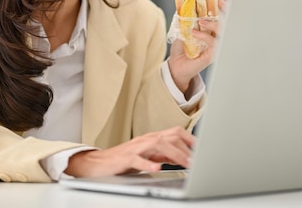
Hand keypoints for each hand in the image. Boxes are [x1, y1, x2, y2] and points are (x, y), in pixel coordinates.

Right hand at [64, 126, 194, 177]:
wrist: (98, 163)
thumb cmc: (123, 160)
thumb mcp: (148, 156)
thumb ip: (164, 154)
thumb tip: (182, 156)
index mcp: (152, 138)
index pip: (175, 132)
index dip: (190, 140)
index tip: (203, 150)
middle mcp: (145, 139)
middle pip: (170, 136)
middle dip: (186, 148)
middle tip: (197, 161)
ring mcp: (135, 148)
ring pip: (157, 144)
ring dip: (174, 154)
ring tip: (185, 164)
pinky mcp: (124, 158)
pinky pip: (137, 159)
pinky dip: (148, 164)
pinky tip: (157, 169)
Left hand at [168, 0, 226, 93]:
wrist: (176, 66)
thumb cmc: (182, 48)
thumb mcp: (183, 29)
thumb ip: (187, 18)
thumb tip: (185, 3)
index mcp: (212, 31)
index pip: (222, 17)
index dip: (225, 7)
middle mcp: (217, 39)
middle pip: (228, 23)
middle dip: (226, 11)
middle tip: (220, 2)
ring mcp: (217, 47)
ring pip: (223, 33)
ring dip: (214, 24)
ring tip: (201, 21)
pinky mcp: (213, 55)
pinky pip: (214, 44)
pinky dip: (204, 36)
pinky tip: (195, 33)